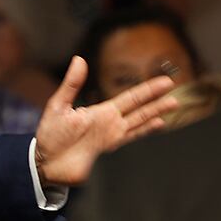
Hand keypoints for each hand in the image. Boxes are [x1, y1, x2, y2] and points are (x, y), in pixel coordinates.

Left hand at [33, 56, 176, 187]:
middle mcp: (110, 123)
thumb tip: (79, 59)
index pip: (130, 98)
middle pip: (139, 108)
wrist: (45, 161)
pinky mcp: (107, 151)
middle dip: (156, 99)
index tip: (164, 82)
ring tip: (173, 105)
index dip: (147, 90)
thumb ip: (71, 84)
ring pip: (139, 122)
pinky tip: (158, 125)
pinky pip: (130, 138)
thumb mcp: (58, 105)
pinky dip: (144, 131)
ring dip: (155, 113)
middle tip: (174, 89)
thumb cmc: (50, 135)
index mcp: (101, 111)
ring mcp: (111, 137)